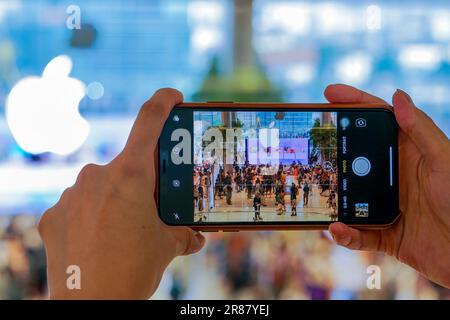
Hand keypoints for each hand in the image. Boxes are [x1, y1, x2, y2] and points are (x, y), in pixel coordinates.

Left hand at [38, 88, 204, 298]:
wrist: (92, 304)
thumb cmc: (133, 270)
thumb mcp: (167, 246)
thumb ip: (183, 233)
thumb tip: (196, 236)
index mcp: (131, 175)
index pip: (149, 121)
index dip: (164, 102)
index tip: (173, 96)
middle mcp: (98, 176)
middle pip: (128, 163)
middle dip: (144, 179)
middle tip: (154, 201)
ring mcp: (72, 194)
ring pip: (102, 185)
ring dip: (117, 199)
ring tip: (126, 228)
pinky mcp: (54, 214)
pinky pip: (79, 204)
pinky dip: (93, 215)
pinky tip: (101, 238)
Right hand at [325, 84, 449, 287]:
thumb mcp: (443, 160)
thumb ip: (420, 129)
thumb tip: (397, 95)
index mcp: (409, 154)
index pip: (377, 122)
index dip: (353, 104)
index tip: (328, 93)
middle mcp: (394, 177)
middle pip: (355, 158)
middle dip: (332, 151)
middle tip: (309, 145)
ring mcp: (386, 205)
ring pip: (350, 197)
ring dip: (333, 196)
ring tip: (318, 192)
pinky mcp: (385, 234)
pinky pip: (358, 234)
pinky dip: (346, 234)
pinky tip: (337, 229)